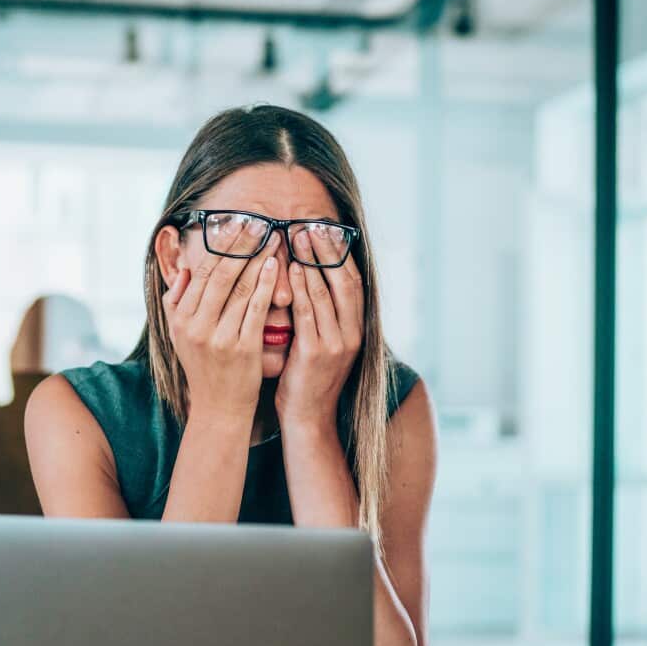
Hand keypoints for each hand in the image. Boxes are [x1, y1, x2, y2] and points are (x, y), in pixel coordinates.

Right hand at [164, 227, 281, 417]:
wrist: (219, 409)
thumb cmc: (204, 368)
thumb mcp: (180, 336)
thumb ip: (176, 302)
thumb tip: (181, 268)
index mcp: (180, 319)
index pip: (200, 273)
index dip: (219, 246)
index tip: (234, 224)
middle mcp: (196, 326)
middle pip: (219, 275)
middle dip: (240, 245)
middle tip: (257, 221)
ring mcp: (219, 337)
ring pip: (239, 288)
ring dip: (256, 259)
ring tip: (271, 237)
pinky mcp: (243, 348)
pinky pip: (255, 309)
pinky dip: (265, 285)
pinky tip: (275, 266)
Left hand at [275, 227, 363, 427]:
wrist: (307, 419)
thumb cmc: (307, 380)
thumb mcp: (322, 344)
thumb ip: (320, 316)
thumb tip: (309, 281)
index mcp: (356, 329)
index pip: (353, 282)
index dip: (340, 254)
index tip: (325, 230)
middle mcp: (352, 334)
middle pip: (344, 281)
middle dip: (327, 251)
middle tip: (311, 226)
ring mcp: (337, 344)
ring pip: (326, 293)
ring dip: (311, 262)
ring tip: (297, 237)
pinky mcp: (316, 354)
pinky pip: (308, 313)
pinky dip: (300, 288)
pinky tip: (289, 269)